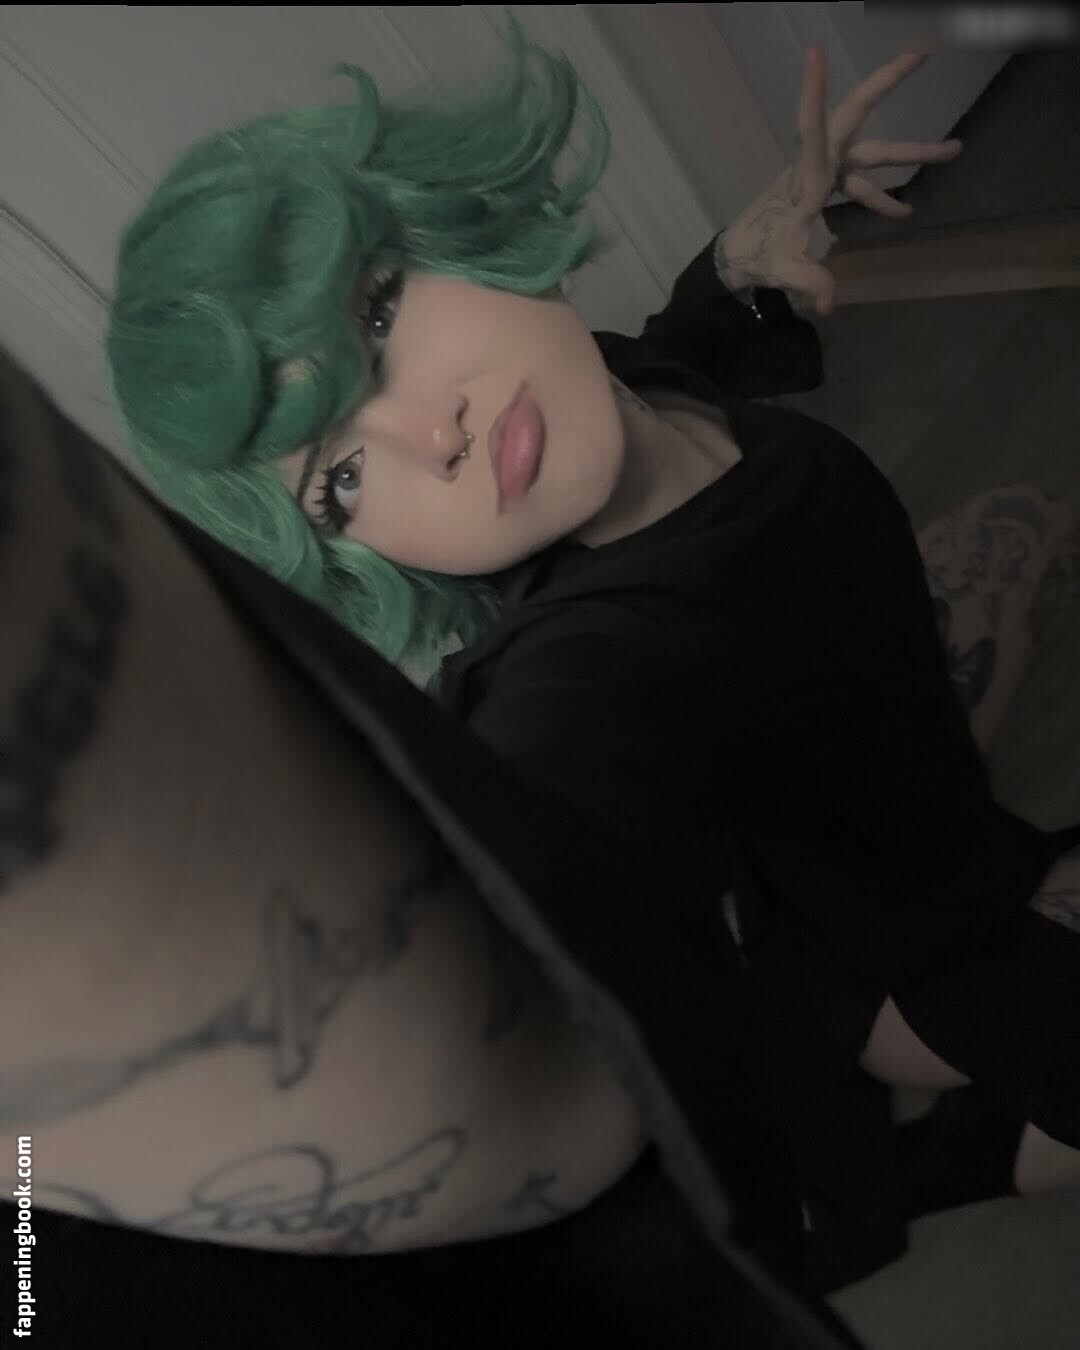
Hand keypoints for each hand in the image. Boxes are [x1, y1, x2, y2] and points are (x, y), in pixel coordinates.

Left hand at [721, 48, 963, 317]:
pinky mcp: (825, 186)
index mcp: (806, 175)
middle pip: (856, 117)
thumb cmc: (757, 256)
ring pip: (873, 154)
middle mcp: (817, 163)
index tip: (814, 52)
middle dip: (887, 84)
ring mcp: (823, 172)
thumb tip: (829, 304)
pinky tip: (905, 212)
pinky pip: (861, 184)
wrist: (739, 256)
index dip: (813, 91)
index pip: (811, 127)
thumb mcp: (783, 270)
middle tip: (922, 53)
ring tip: (955, 150)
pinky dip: (882, 197)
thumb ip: (811, 282)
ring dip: (911, 153)